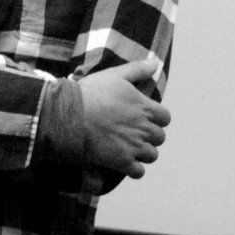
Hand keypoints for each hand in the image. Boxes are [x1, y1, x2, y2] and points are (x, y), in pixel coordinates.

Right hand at [74, 60, 172, 178]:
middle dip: (149, 136)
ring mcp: (134, 147)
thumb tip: (156, 63)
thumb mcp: (115, 75)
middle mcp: (143, 129)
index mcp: (145, 108)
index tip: (143, 118)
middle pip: (159, 138)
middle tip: (132, 132)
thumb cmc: (91, 93)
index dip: (156, 118)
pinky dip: (134, 169)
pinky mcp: (122, 162)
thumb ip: (138, 69)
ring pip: (151, 155)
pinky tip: (123, 162)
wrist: (69, 115)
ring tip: (128, 147)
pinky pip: (139, 172)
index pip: (165, 118)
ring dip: (143, 152)